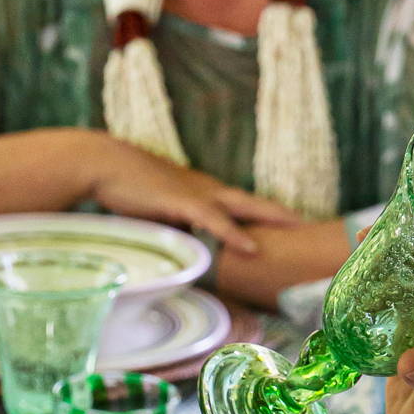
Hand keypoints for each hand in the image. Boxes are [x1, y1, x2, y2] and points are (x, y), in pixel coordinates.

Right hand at [80, 138, 300, 257]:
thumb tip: (180, 249)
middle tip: (309, 226)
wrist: (103, 164)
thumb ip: (172, 227)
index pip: (240, 205)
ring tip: (297, 231)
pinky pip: (215, 221)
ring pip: (243, 208)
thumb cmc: (123, 188)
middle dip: (282, 215)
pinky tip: (251, 248)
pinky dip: (234, 235)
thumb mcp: (154, 211)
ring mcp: (196, 194)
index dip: (264, 216)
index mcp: (201, 192)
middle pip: (253, 203)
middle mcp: (206, 190)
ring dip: (271, 219)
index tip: (288, 227)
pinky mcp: (182, 202)